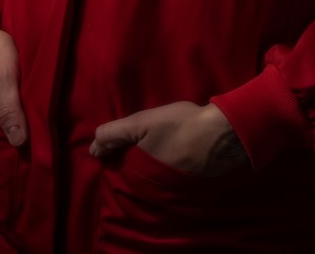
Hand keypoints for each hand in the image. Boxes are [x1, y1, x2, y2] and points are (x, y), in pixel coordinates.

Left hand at [89, 101, 249, 175]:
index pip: (116, 170)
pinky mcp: (185, 187)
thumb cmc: (180, 126)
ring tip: (146, 147)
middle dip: (127, 163)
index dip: (112, 156)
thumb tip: (92, 149)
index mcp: (139, 177)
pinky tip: (165, 154)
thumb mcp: (142, 122)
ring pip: (148, 180)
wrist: (222, 136)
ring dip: (144, 167)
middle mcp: (152, 190)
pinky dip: (160, 170)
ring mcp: (169, 190)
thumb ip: (114, 133)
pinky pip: (164, 180)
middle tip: (129, 143)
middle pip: (132, 177)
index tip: (112, 144)